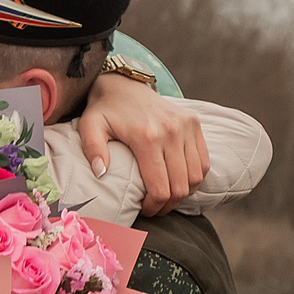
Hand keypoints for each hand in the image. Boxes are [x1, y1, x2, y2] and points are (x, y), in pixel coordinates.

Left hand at [81, 74, 209, 214]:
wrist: (124, 84)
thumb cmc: (105, 110)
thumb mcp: (90, 126)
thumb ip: (93, 149)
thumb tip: (100, 173)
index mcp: (147, 136)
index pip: (160, 188)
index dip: (154, 206)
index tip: (144, 210)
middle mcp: (171, 131)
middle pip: (181, 186)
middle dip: (168, 205)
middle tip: (155, 207)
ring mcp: (186, 126)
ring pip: (196, 176)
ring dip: (184, 192)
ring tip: (167, 196)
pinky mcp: (194, 122)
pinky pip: (204, 161)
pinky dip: (195, 176)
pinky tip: (179, 180)